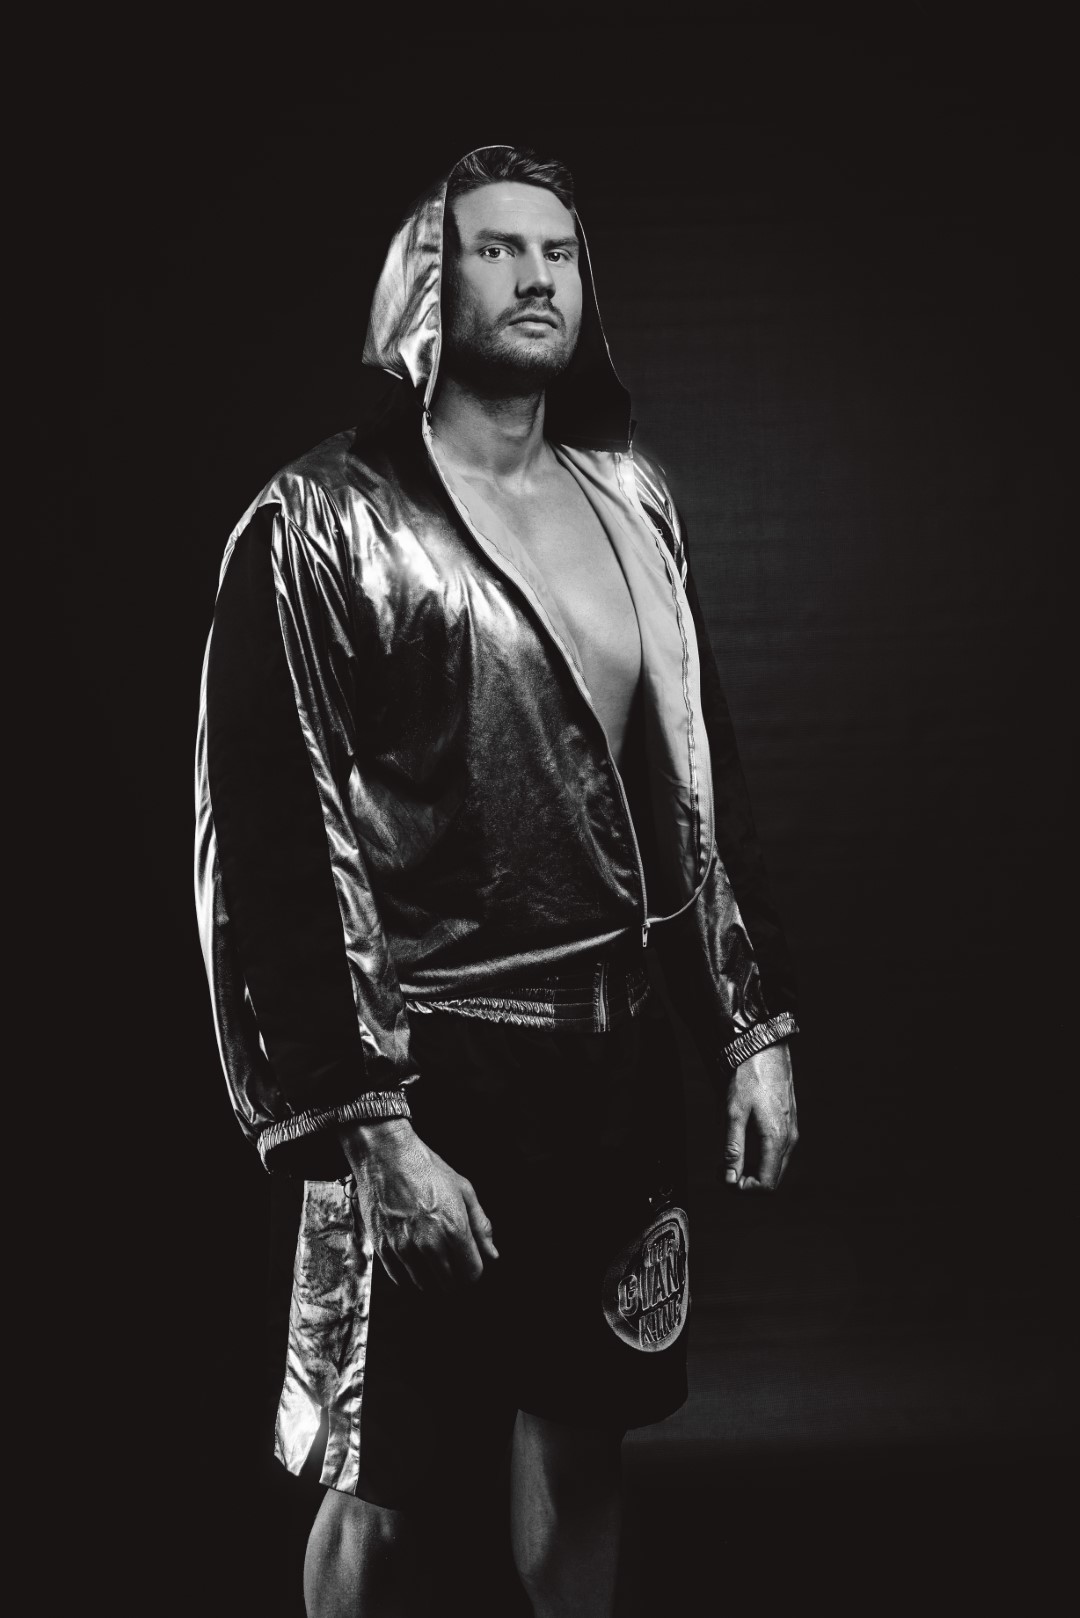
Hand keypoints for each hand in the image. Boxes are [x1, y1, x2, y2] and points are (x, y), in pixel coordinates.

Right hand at [339, 1118, 498, 1290]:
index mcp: (454, 1229)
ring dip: (432, 1277)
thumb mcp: (464, 1190)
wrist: (386, 1155)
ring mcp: (404, 1248)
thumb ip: (481, 1226)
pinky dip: (409, 1274)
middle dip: (455, 1276)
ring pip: (425, 1285)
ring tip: (431, 1256)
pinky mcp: (383, 1248)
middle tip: (451, 1258)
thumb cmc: (426, 1169)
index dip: (474, 1270)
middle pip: (449, 1284)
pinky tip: (414, 1258)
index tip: (469, 1261)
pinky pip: (400, 1278)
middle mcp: (429, 1243)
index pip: (472, 1274)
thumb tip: (492, 1254)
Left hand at [723, 1039, 797, 1190]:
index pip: (766, 1186)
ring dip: (752, 1169)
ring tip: (729, 1155)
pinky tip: (742, 1142)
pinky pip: (776, 1152)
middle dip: (746, 1181)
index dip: (743, 1189)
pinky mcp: (788, 1123)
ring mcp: (791, 1131)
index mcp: (775, 1139)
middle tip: (723, 1168)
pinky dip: (759, 1156)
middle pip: (771, 1179)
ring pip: (774, 1166)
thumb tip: (730, 1179)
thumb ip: (732, 1148)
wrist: (765, 1048)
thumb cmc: (748, 1078)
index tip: (724, 1176)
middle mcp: (788, 1139)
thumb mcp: (733, 1112)